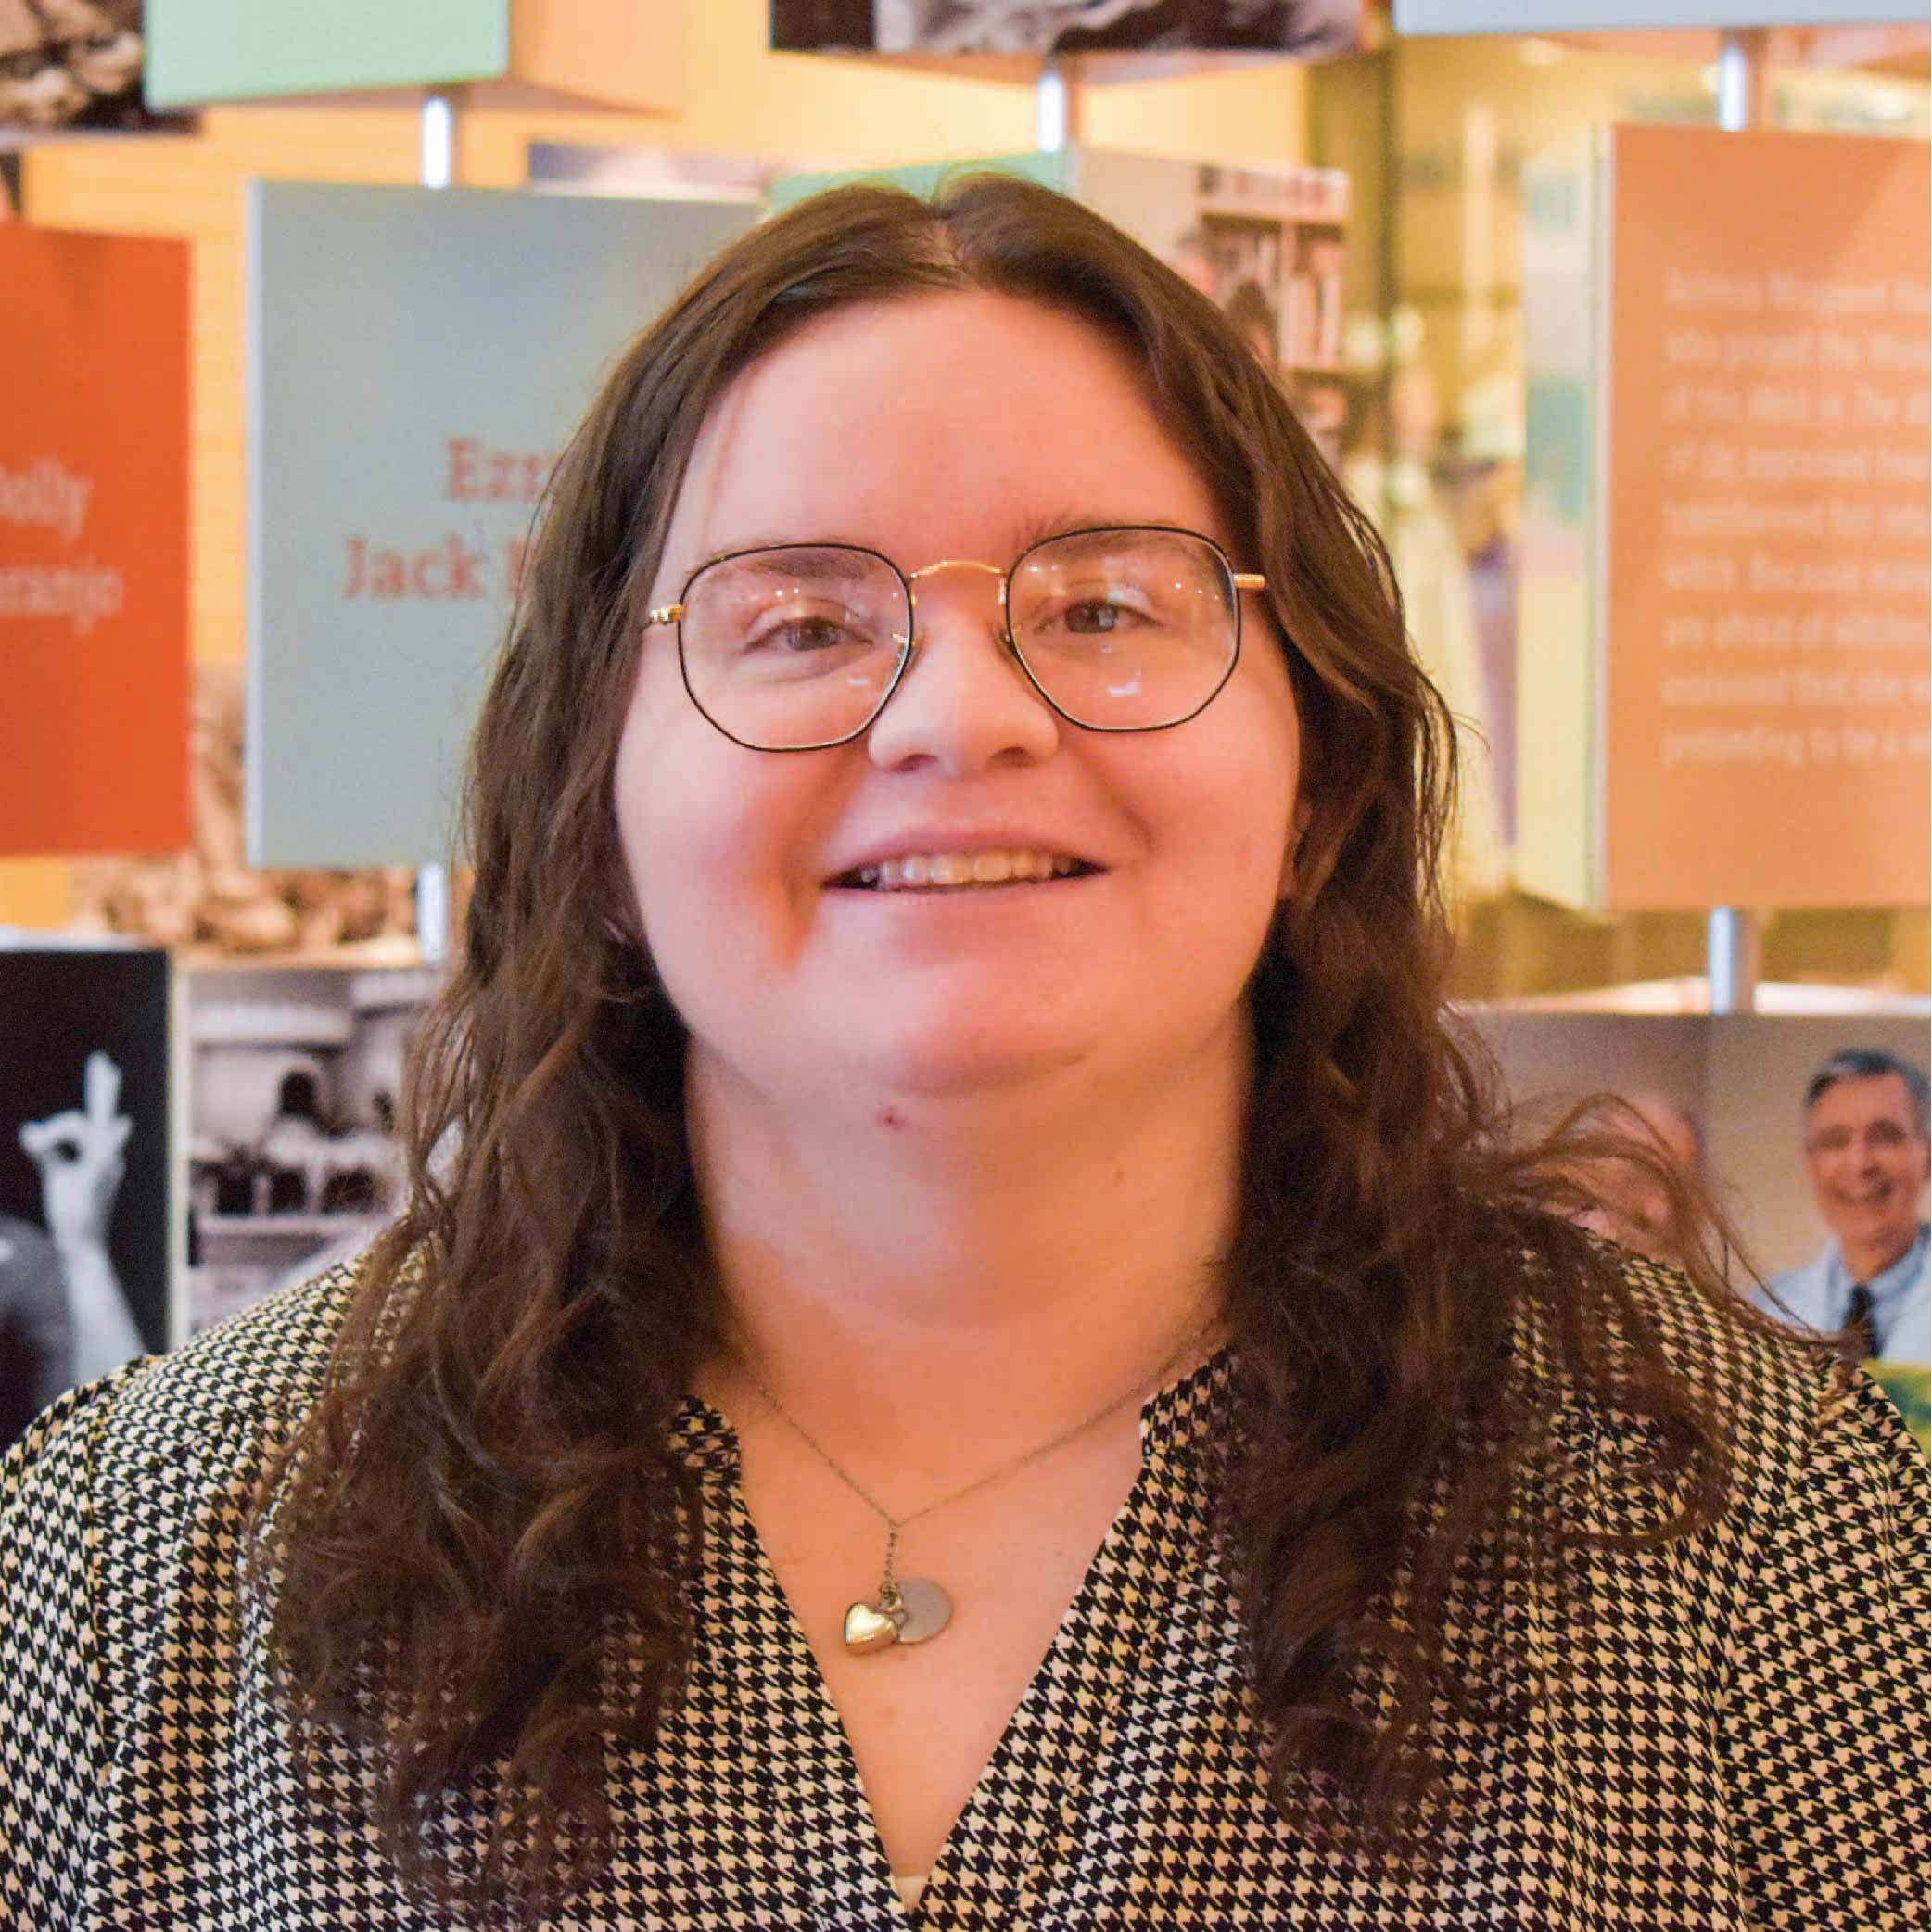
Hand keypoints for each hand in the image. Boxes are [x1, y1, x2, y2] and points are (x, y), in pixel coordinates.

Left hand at [19, 1051, 130, 1253]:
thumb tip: (29, 1129)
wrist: (81, 1244)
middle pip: (100, 1114)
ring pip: (81, 1129)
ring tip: (34, 1141)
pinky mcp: (95, 1179)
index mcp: (99, 1152)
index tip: (106, 1067)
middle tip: (103, 1061)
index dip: (100, 1090)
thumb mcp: (57, 1174)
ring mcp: (104, 1166)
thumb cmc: (72, 1211)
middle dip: (102, 1088)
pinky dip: (95, 1139)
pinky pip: (90, 1152)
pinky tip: (117, 1125)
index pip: (95, 1116)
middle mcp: (107, 1154)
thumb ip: (46, 1151)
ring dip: (55, 1132)